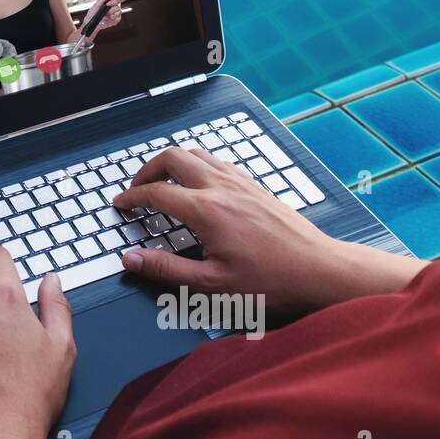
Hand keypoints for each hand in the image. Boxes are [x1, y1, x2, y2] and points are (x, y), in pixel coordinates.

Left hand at [78, 0, 123, 39]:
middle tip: (106, 11)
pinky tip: (105, 20)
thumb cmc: (93, 12)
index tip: (108, 3)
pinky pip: (116, 19)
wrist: (91, 22)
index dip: (117, 0)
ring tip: (103, 16)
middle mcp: (115, 7)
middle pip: (119, 6)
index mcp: (112, 1)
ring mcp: (116, 14)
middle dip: (112, 9)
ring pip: (118, 12)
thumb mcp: (97, 3)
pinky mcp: (116, 20)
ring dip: (109, 15)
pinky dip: (109, 20)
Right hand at [115, 147, 426, 316]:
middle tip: (136, 188)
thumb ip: (166, 270)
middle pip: (172, 158)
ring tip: (160, 181)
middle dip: (147, 169)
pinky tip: (196, 184)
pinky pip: (217, 161)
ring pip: (196, 153)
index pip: (156, 192)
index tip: (120, 205)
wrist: (319, 271)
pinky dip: (196, 164)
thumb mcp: (211, 285)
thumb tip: (132, 259)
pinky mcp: (254, 185)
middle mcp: (222, 188)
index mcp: (207, 211)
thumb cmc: (271, 282)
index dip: (132, 197)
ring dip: (171, 162)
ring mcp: (240, 183)